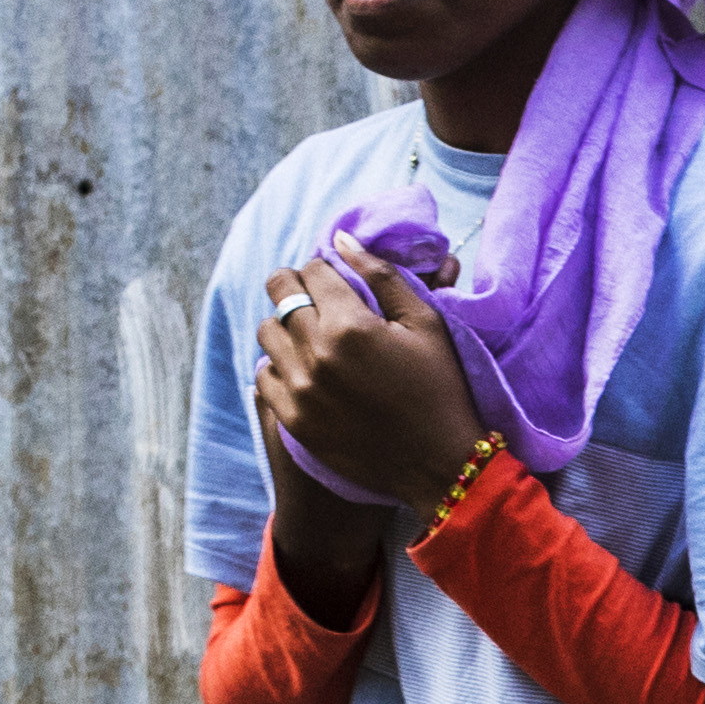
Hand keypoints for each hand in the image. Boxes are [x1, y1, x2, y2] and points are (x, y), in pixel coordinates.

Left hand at [251, 237, 484, 515]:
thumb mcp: (425, 324)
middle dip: (297, 287)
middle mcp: (317, 353)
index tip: (336, 279)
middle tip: (316, 299)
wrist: (439, 465)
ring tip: (310, 336)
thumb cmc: (440, 388)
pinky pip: (263, 375)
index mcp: (351, 325)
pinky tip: (304, 369)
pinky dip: (279, 366)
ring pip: (267, 331)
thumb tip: (340, 238)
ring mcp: (301, 389)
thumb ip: (381, 275)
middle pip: (281, 293)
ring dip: (284, 325)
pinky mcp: (294, 420)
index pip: (314, 269)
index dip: (324, 267)